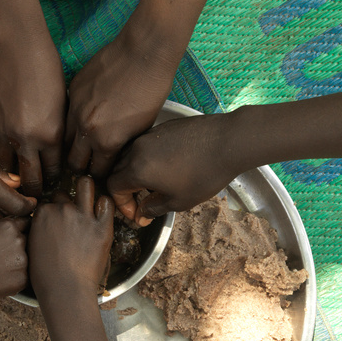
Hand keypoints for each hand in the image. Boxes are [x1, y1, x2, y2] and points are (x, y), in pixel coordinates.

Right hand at [0, 27, 64, 196]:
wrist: (13, 42)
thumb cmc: (44, 64)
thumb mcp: (61, 101)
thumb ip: (56, 129)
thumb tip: (52, 148)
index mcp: (50, 134)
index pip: (52, 171)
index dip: (52, 179)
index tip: (52, 183)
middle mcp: (25, 139)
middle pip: (28, 180)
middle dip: (32, 189)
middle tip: (34, 191)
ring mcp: (2, 132)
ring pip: (5, 169)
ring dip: (10, 175)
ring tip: (15, 177)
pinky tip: (3, 151)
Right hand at [0, 216, 29, 305]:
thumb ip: (1, 227)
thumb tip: (16, 226)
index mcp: (9, 226)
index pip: (27, 222)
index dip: (22, 229)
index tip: (19, 234)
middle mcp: (19, 240)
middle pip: (29, 240)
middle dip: (21, 246)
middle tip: (3, 255)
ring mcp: (23, 261)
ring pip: (28, 258)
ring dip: (19, 262)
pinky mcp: (23, 279)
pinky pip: (25, 275)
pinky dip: (17, 276)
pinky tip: (1, 277)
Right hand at [29, 176, 114, 300]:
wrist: (65, 290)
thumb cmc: (46, 277)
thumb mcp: (32, 248)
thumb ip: (37, 230)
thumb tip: (42, 225)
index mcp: (42, 214)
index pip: (48, 202)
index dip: (52, 211)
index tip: (56, 220)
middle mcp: (62, 210)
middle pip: (64, 195)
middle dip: (66, 203)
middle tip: (71, 216)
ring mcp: (83, 216)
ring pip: (86, 185)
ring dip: (86, 190)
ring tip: (88, 198)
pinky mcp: (102, 227)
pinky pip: (107, 203)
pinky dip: (105, 205)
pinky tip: (102, 212)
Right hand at [64, 29, 179, 179]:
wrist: (143, 52)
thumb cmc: (151, 88)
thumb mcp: (142, 127)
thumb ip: (122, 146)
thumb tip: (113, 157)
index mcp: (106, 142)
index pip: (96, 173)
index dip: (101, 175)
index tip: (103, 173)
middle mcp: (86, 129)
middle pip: (74, 162)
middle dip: (82, 166)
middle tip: (89, 162)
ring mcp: (75, 108)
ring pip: (64, 139)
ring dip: (73, 144)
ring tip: (83, 142)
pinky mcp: (73, 90)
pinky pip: (66, 114)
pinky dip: (73, 120)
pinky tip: (85, 117)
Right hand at [108, 113, 238, 225]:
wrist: (228, 142)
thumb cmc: (204, 175)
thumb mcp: (179, 201)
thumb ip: (154, 207)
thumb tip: (142, 213)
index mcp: (137, 169)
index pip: (113, 187)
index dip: (122, 204)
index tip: (137, 213)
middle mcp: (137, 149)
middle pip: (118, 170)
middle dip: (126, 189)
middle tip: (142, 201)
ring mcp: (150, 135)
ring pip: (131, 156)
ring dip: (136, 172)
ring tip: (155, 184)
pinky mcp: (163, 127)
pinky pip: (146, 144)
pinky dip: (148, 158)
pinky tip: (167, 166)